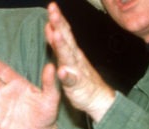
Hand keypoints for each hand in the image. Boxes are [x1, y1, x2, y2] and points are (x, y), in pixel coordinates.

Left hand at [46, 3, 115, 121]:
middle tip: (52, 10)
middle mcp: (74, 58)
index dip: (58, 19)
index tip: (51, 6)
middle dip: (59, 24)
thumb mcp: (67, 59)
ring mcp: (76, 70)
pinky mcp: (77, 85)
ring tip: (56, 34)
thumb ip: (59, 45)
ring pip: (68, 56)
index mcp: (71, 52)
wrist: (98, 98)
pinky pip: (71, 80)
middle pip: (65, 38)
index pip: (64, 32)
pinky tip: (62, 71)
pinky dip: (66, 75)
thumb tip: (50, 28)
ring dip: (62, 45)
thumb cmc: (80, 79)